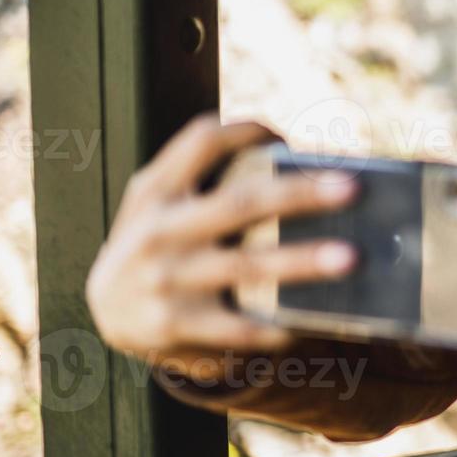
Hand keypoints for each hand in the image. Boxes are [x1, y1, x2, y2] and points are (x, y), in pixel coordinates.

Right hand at [84, 111, 360, 380]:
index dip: (247, 131)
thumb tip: (303, 162)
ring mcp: (166, 278)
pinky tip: (310, 322)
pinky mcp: (175, 324)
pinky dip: (276, 326)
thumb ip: (206, 177)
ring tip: (351, 258)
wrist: (104, 308)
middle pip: (240, 203)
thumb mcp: (161, 200)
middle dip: (299, 194)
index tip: (289, 138)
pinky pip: (238, 326)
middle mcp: (160, 229)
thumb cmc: (160, 240)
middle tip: (352, 188)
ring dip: (302, 261)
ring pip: (245, 265)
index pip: (202, 141)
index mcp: (157, 189)